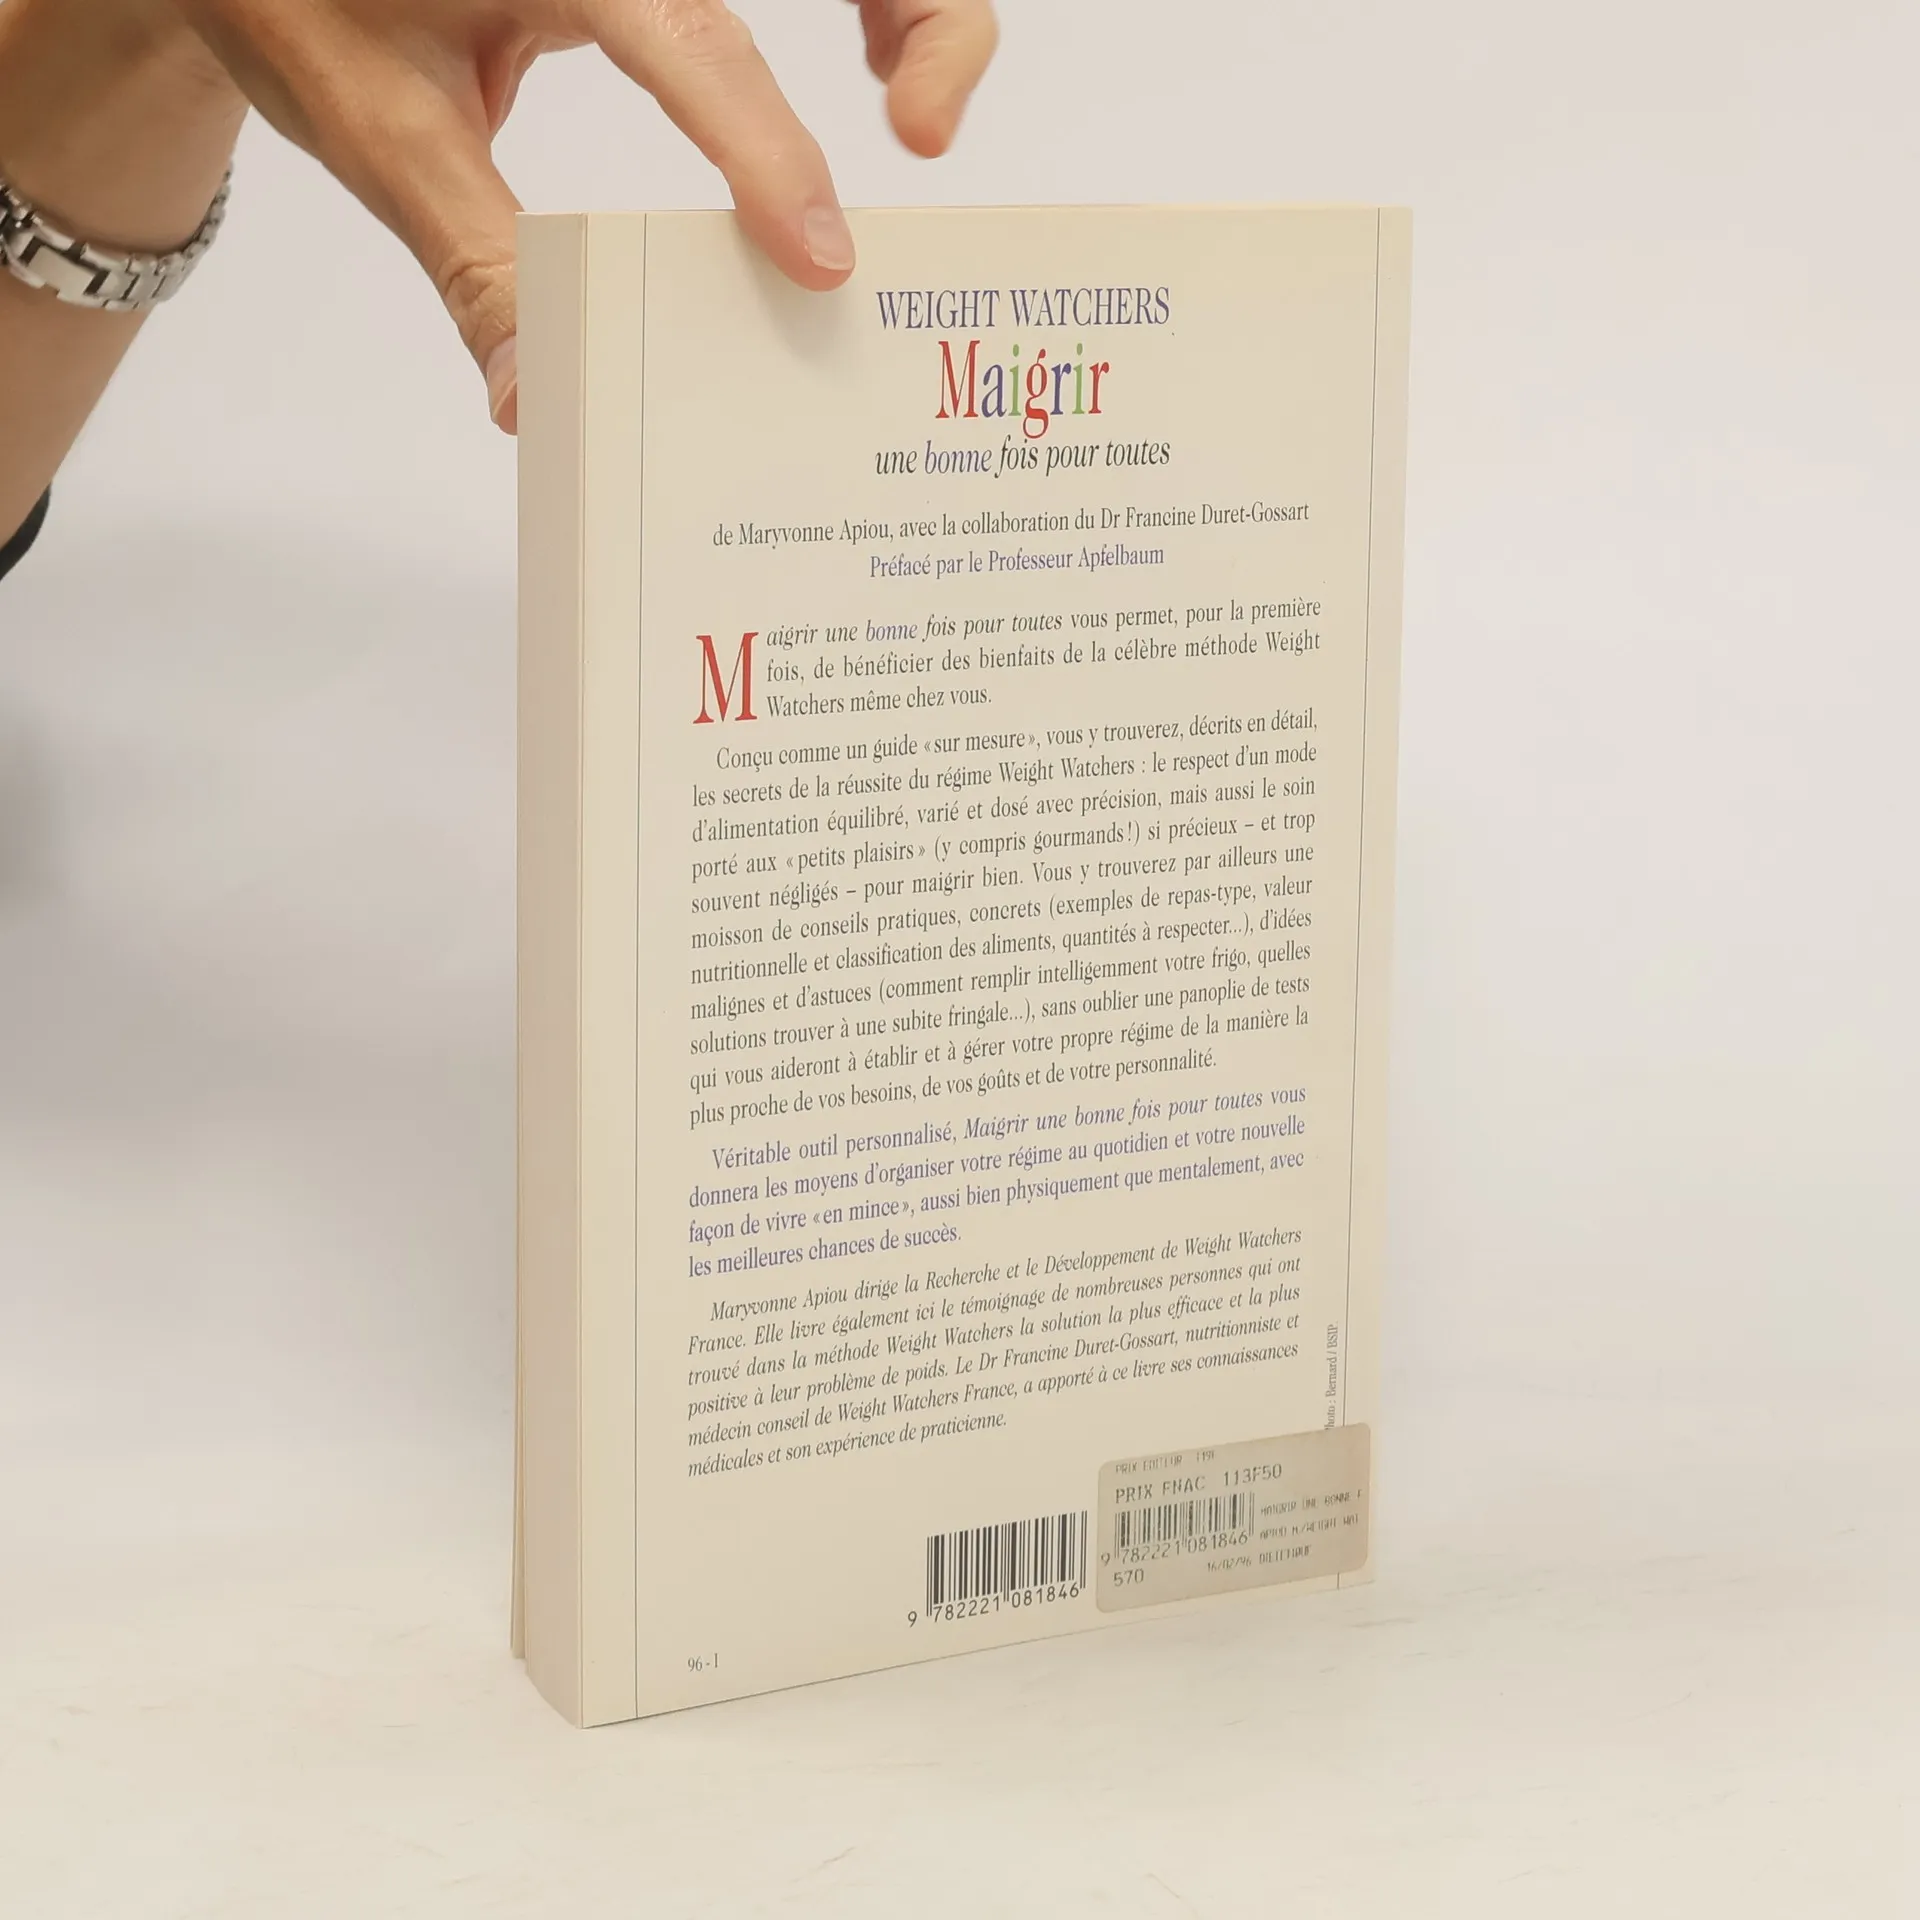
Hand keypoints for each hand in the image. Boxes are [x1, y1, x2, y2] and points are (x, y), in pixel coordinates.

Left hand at [170, 0, 998, 429]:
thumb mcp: (380, 130)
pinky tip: (878, 71)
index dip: (768, 149)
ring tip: (921, 116)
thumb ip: (477, 262)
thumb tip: (539, 401)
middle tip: (928, 134)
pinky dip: (870, 4)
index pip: (692, 40)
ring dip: (912, 8)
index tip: (819, 259)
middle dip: (922, 12)